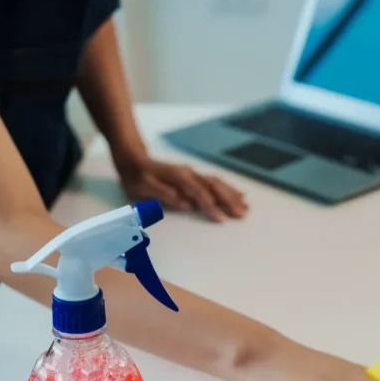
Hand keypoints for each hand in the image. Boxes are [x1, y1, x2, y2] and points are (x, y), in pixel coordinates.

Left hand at [115, 154, 247, 222]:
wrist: (133, 160)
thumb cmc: (136, 178)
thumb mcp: (143, 188)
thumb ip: (164, 195)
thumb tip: (185, 204)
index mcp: (178, 178)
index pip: (199, 193)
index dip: (211, 207)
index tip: (222, 220)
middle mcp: (188, 174)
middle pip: (214, 186)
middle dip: (229, 201)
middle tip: (242, 214)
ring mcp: (192, 174)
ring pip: (217, 183)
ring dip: (232, 195)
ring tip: (246, 206)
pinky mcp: (193, 177)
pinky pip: (214, 182)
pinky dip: (228, 188)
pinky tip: (238, 194)